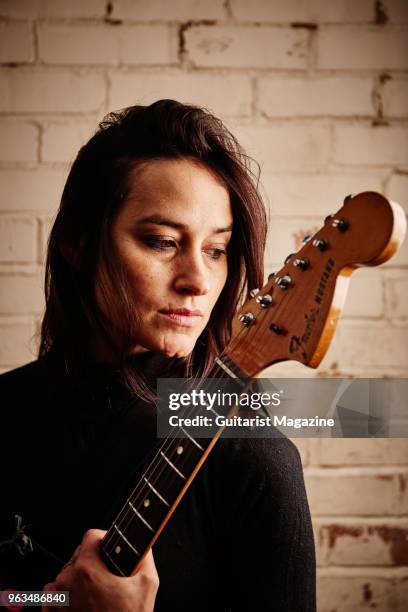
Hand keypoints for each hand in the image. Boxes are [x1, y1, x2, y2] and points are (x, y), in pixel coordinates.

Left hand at [42, 529, 158, 611]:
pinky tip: (82, 605)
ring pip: (66, 575)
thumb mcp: (148, 584)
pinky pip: (55, 594)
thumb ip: (145, 556)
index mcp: (88, 569)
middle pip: (79, 556)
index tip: (109, 548)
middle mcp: (67, 581)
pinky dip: (66, 596)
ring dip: (78, 580)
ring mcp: (56, 599)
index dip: (104, 539)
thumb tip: (144, 546)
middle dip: (93, 563)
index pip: (91, 536)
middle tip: (107, 580)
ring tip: (95, 596)